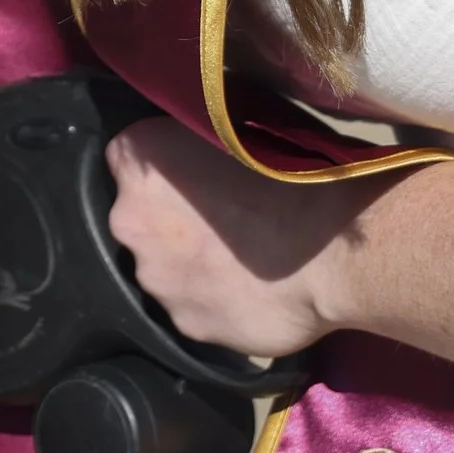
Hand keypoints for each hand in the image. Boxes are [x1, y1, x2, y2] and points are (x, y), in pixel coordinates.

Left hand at [103, 120, 369, 366]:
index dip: (161, 168)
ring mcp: (154, 277)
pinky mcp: (183, 323)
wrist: (327, 250)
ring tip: (240, 262)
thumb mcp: (236, 129)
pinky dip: (212, 302)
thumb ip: (195, 142)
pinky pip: (192, 308)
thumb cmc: (289, 173)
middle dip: (168, 221)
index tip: (191, 174)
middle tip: (220, 221)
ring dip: (188, 264)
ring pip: (162, 267)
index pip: (126, 158)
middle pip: (138, 218)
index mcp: (139, 157)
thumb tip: (193, 154)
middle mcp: (129, 220)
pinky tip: (249, 293)